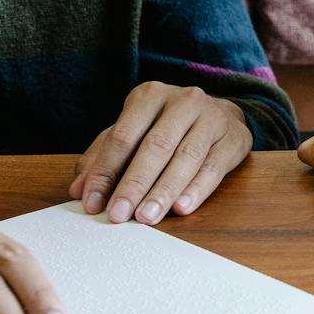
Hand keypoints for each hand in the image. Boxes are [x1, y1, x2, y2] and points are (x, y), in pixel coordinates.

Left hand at [68, 81, 253, 223]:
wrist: (219, 115)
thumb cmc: (167, 128)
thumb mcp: (132, 134)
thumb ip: (102, 159)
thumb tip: (78, 190)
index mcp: (150, 96)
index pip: (123, 136)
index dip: (105, 171)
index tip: (92, 203)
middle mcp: (183, 101)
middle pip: (155, 146)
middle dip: (134, 183)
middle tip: (119, 214)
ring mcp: (212, 118)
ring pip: (186, 157)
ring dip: (163, 191)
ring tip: (146, 217)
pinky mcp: (234, 138)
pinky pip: (214, 167)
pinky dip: (196, 189)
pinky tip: (181, 208)